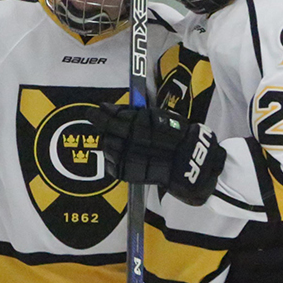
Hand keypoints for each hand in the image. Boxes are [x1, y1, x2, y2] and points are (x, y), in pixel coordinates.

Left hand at [85, 103, 224, 205]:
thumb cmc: (176, 134)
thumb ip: (130, 112)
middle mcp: (132, 141)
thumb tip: (105, 107)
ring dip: (109, 143)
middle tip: (102, 122)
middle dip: (103, 127)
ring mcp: (130, 159)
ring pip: (108, 149)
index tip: (93, 111)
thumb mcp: (157, 116)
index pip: (111, 118)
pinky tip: (121, 156)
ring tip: (118, 141)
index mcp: (139, 124)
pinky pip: (112, 167)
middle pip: (107, 133)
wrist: (189, 161)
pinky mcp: (130, 175)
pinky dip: (113, 161)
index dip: (100, 114)